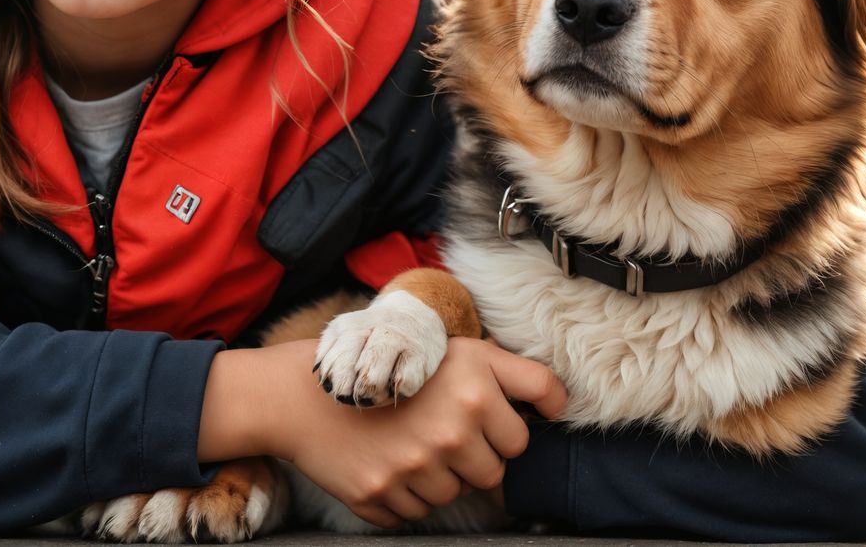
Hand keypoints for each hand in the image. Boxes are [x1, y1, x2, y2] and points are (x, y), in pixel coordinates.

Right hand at [203, 337, 563, 528]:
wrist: (304, 394)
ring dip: (439, 476)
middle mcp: (451, 428)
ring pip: (456, 495)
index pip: (522, 438)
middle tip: (436, 428)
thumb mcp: (459, 351)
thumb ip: (517, 376)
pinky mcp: (383, 497)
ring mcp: (416, 467)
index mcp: (474, 386)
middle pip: (494, 473)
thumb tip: (561, 407)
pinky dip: (405, 494)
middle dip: (472, 455)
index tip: (481, 418)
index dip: (501, 428)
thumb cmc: (388, 366)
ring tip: (407, 441)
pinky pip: (417, 513)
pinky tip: (385, 460)